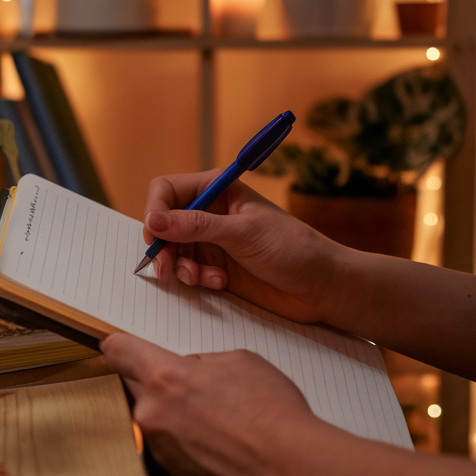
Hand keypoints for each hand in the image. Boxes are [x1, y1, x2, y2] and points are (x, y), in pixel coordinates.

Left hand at [102, 332, 323, 475]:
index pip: (119, 351)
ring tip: (218, 418)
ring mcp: (161, 452)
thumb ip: (200, 363)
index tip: (118, 345)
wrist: (293, 472)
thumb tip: (189, 372)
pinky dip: (189, 444)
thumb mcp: (238, 361)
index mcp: (164, 378)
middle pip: (134, 387)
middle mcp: (152, 415)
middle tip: (187, 384)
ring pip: (156, 421)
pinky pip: (173, 449)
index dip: (119, 344)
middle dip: (155, 381)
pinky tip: (221, 443)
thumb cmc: (272, 413)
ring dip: (175, 415)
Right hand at [143, 170, 350, 324]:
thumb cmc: (293, 248)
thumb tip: (154, 220)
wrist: (322, 286)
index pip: (168, 189)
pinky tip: (218, 283)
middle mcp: (210, 212)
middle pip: (165, 223)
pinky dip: (195, 279)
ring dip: (180, 266)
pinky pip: (188, 270)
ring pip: (173, 250)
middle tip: (167, 268)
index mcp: (218, 189)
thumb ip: (196, 226)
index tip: (155, 235)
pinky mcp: (216, 266)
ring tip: (199, 279)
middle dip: (164, 246)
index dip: (156, 210)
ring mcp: (212, 241)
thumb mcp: (243, 233)